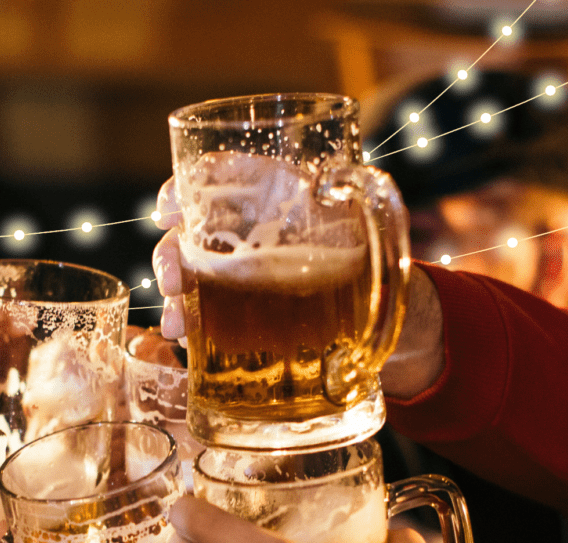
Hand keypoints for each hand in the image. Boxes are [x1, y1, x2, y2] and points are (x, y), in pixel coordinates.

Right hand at [151, 177, 446, 398]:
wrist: (399, 316)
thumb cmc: (386, 261)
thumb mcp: (374, 225)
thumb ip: (356, 200)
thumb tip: (342, 182)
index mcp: (278, 197)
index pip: (220, 176)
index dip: (186, 187)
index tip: (169, 212)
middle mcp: (252, 231)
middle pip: (194, 231)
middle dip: (172, 253)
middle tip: (173, 281)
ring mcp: (243, 275)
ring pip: (192, 276)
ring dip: (176, 297)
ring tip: (177, 325)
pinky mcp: (245, 313)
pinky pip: (206, 314)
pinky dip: (190, 325)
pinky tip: (185, 341)